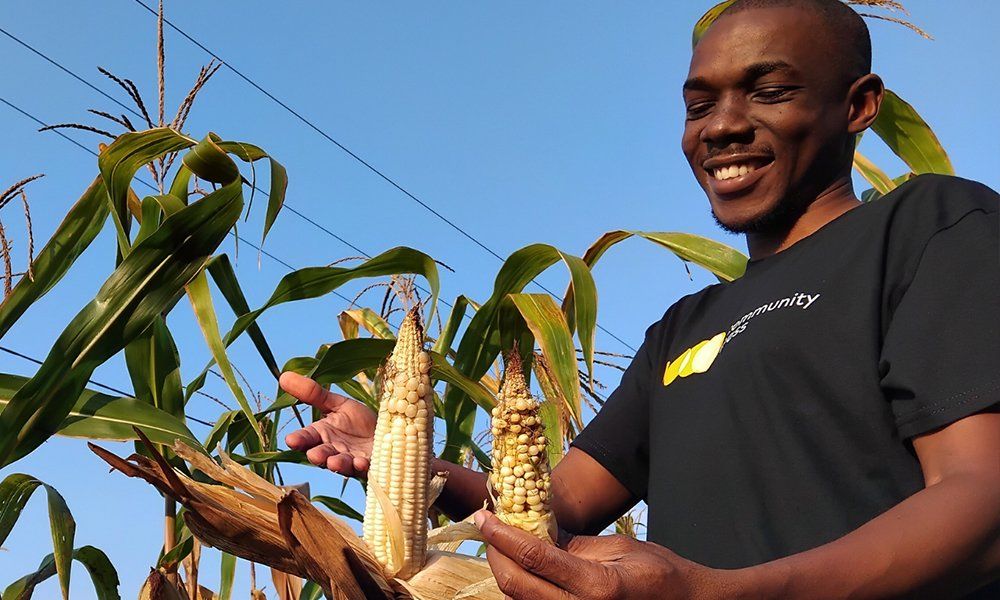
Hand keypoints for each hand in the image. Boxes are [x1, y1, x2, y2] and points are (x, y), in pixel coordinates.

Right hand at [280, 371, 376, 476]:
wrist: (387, 431)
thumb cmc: (358, 421)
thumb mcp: (337, 403)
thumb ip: (312, 393)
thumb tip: (283, 376)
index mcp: (322, 434)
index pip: (306, 437)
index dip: (299, 440)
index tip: (291, 440)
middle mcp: (333, 450)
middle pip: (322, 455)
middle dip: (317, 456)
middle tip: (314, 455)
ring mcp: (350, 460)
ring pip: (341, 464)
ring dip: (338, 464)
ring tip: (334, 462)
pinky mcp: (368, 466)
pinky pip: (364, 468)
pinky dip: (362, 466)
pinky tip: (363, 462)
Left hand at [474, 510, 734, 599]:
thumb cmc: (658, 573)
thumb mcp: (618, 548)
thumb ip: (572, 544)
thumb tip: (530, 528)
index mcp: (598, 587)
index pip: (535, 558)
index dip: (503, 535)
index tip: (484, 515)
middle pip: (517, 585)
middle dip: (495, 554)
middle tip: (487, 527)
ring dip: (504, 570)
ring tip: (499, 542)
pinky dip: (522, 585)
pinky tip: (520, 564)